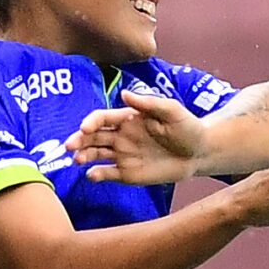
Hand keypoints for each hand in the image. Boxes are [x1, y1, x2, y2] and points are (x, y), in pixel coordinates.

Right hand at [71, 89, 208, 185]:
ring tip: (77, 161)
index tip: (84, 128)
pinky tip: (92, 176)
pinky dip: (98, 175)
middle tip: (70, 147)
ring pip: (95, 154)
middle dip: (79, 140)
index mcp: (127, 118)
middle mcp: (120, 136)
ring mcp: (122, 155)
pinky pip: (108, 174)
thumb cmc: (187, 127)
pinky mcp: (127, 173)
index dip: (91, 122)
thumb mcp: (171, 110)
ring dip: (84, 156)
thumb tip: (123, 93)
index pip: (102, 118)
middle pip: (93, 137)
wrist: (199, 152)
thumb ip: (148, 103)